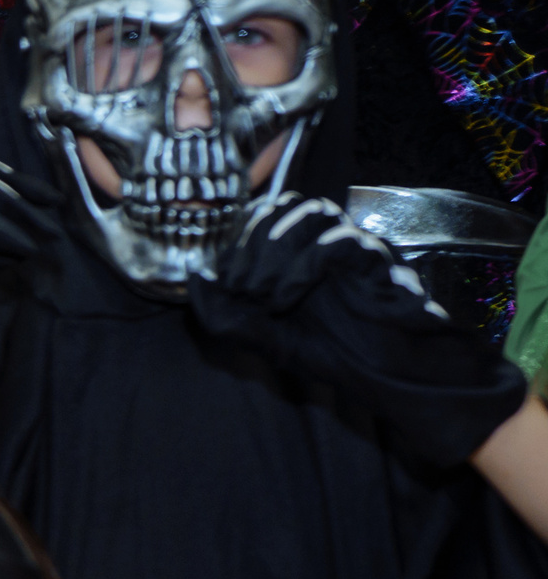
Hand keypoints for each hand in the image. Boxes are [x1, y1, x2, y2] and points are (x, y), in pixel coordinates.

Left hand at [187, 193, 522, 463]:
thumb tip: (192, 276)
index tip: (225, 285)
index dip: (233, 242)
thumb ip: (222, 314)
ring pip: (308, 212)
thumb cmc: (330, 350)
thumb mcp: (260, 339)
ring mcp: (354, 242)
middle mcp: (326, 238)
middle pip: (280, 205)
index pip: (258, 213)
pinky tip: (285, 301)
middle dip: (248, 247)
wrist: (387, 373)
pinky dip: (299, 269)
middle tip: (241, 291)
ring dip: (272, 254)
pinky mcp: (375, 258)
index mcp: (298, 249)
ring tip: (263, 297)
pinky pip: (335, 241)